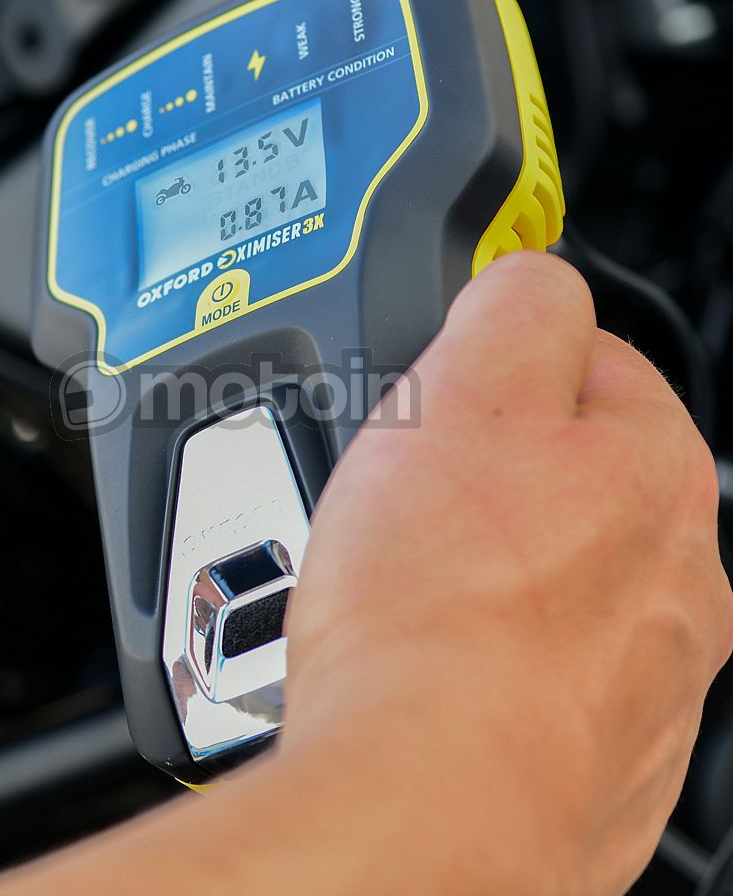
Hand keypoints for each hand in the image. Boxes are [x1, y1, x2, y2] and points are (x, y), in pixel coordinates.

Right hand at [284, 251, 732, 895]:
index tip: (448, 387)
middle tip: (406, 491)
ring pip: (549, 578)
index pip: (591, 362)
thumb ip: (515, 306)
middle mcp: (674, 575)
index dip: (502, 361)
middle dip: (489, 468)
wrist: (421, 798)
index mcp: (657, 468)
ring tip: (401, 586)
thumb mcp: (462, 389)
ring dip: (481, 566)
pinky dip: (482, 655)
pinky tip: (428, 663)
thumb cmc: (437, 603)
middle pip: (568, 476)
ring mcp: (641, 675)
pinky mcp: (592, 753)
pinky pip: (529, 669)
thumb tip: (531, 278)